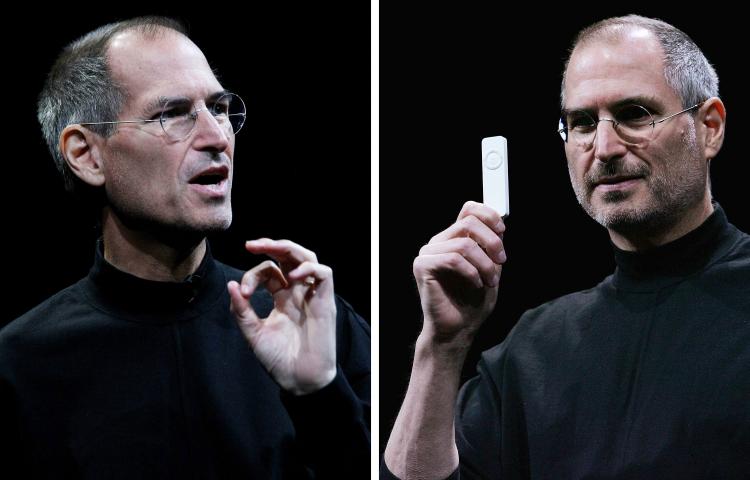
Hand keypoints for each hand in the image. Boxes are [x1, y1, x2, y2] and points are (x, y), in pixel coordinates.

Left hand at [228, 239, 336, 394]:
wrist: (299, 381)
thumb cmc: (278, 360)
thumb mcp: (253, 333)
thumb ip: (242, 311)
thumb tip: (231, 285)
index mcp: (281, 297)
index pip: (269, 271)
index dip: (252, 276)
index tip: (243, 293)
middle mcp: (297, 292)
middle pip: (289, 256)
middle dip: (270, 246)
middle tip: (251, 244)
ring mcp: (312, 295)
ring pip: (307, 258)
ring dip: (289, 248)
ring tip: (271, 246)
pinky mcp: (325, 302)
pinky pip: (324, 274)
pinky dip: (309, 268)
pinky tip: (293, 275)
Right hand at [413, 201, 506, 344]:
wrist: (458, 330)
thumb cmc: (472, 303)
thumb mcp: (490, 269)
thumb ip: (490, 247)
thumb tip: (499, 226)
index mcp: (453, 239)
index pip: (468, 209)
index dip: (488, 215)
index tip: (502, 232)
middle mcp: (438, 242)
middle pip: (469, 222)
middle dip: (492, 242)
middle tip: (501, 262)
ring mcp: (428, 253)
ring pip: (464, 243)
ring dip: (485, 263)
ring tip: (491, 281)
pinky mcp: (423, 267)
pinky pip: (453, 259)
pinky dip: (471, 272)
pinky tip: (476, 284)